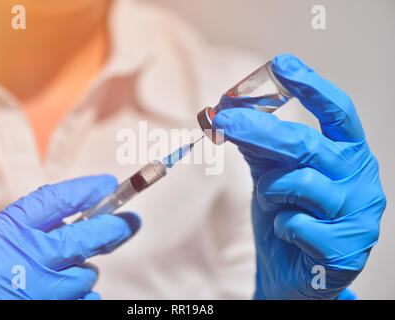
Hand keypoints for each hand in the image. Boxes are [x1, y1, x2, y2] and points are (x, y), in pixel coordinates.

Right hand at [0, 175, 140, 298]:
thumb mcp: (2, 229)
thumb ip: (43, 217)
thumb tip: (91, 203)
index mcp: (11, 230)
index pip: (56, 201)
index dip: (87, 190)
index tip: (109, 184)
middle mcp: (26, 260)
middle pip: (86, 239)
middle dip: (114, 229)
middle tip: (131, 222)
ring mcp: (39, 292)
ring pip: (87, 275)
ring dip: (84, 269)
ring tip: (62, 269)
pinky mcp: (49, 309)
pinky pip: (85, 300)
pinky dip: (81, 292)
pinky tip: (63, 289)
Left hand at [213, 54, 385, 298]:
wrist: (292, 274)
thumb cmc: (287, 216)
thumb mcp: (271, 174)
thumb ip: (256, 145)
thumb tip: (223, 111)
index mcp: (347, 154)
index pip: (337, 111)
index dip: (311, 86)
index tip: (281, 64)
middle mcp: (360, 179)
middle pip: (307, 143)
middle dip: (259, 131)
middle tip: (224, 119)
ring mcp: (360, 215)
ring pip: (300, 183)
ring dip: (272, 191)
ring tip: (272, 201)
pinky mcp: (346, 249)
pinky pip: (298, 224)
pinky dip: (282, 225)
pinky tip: (288, 232)